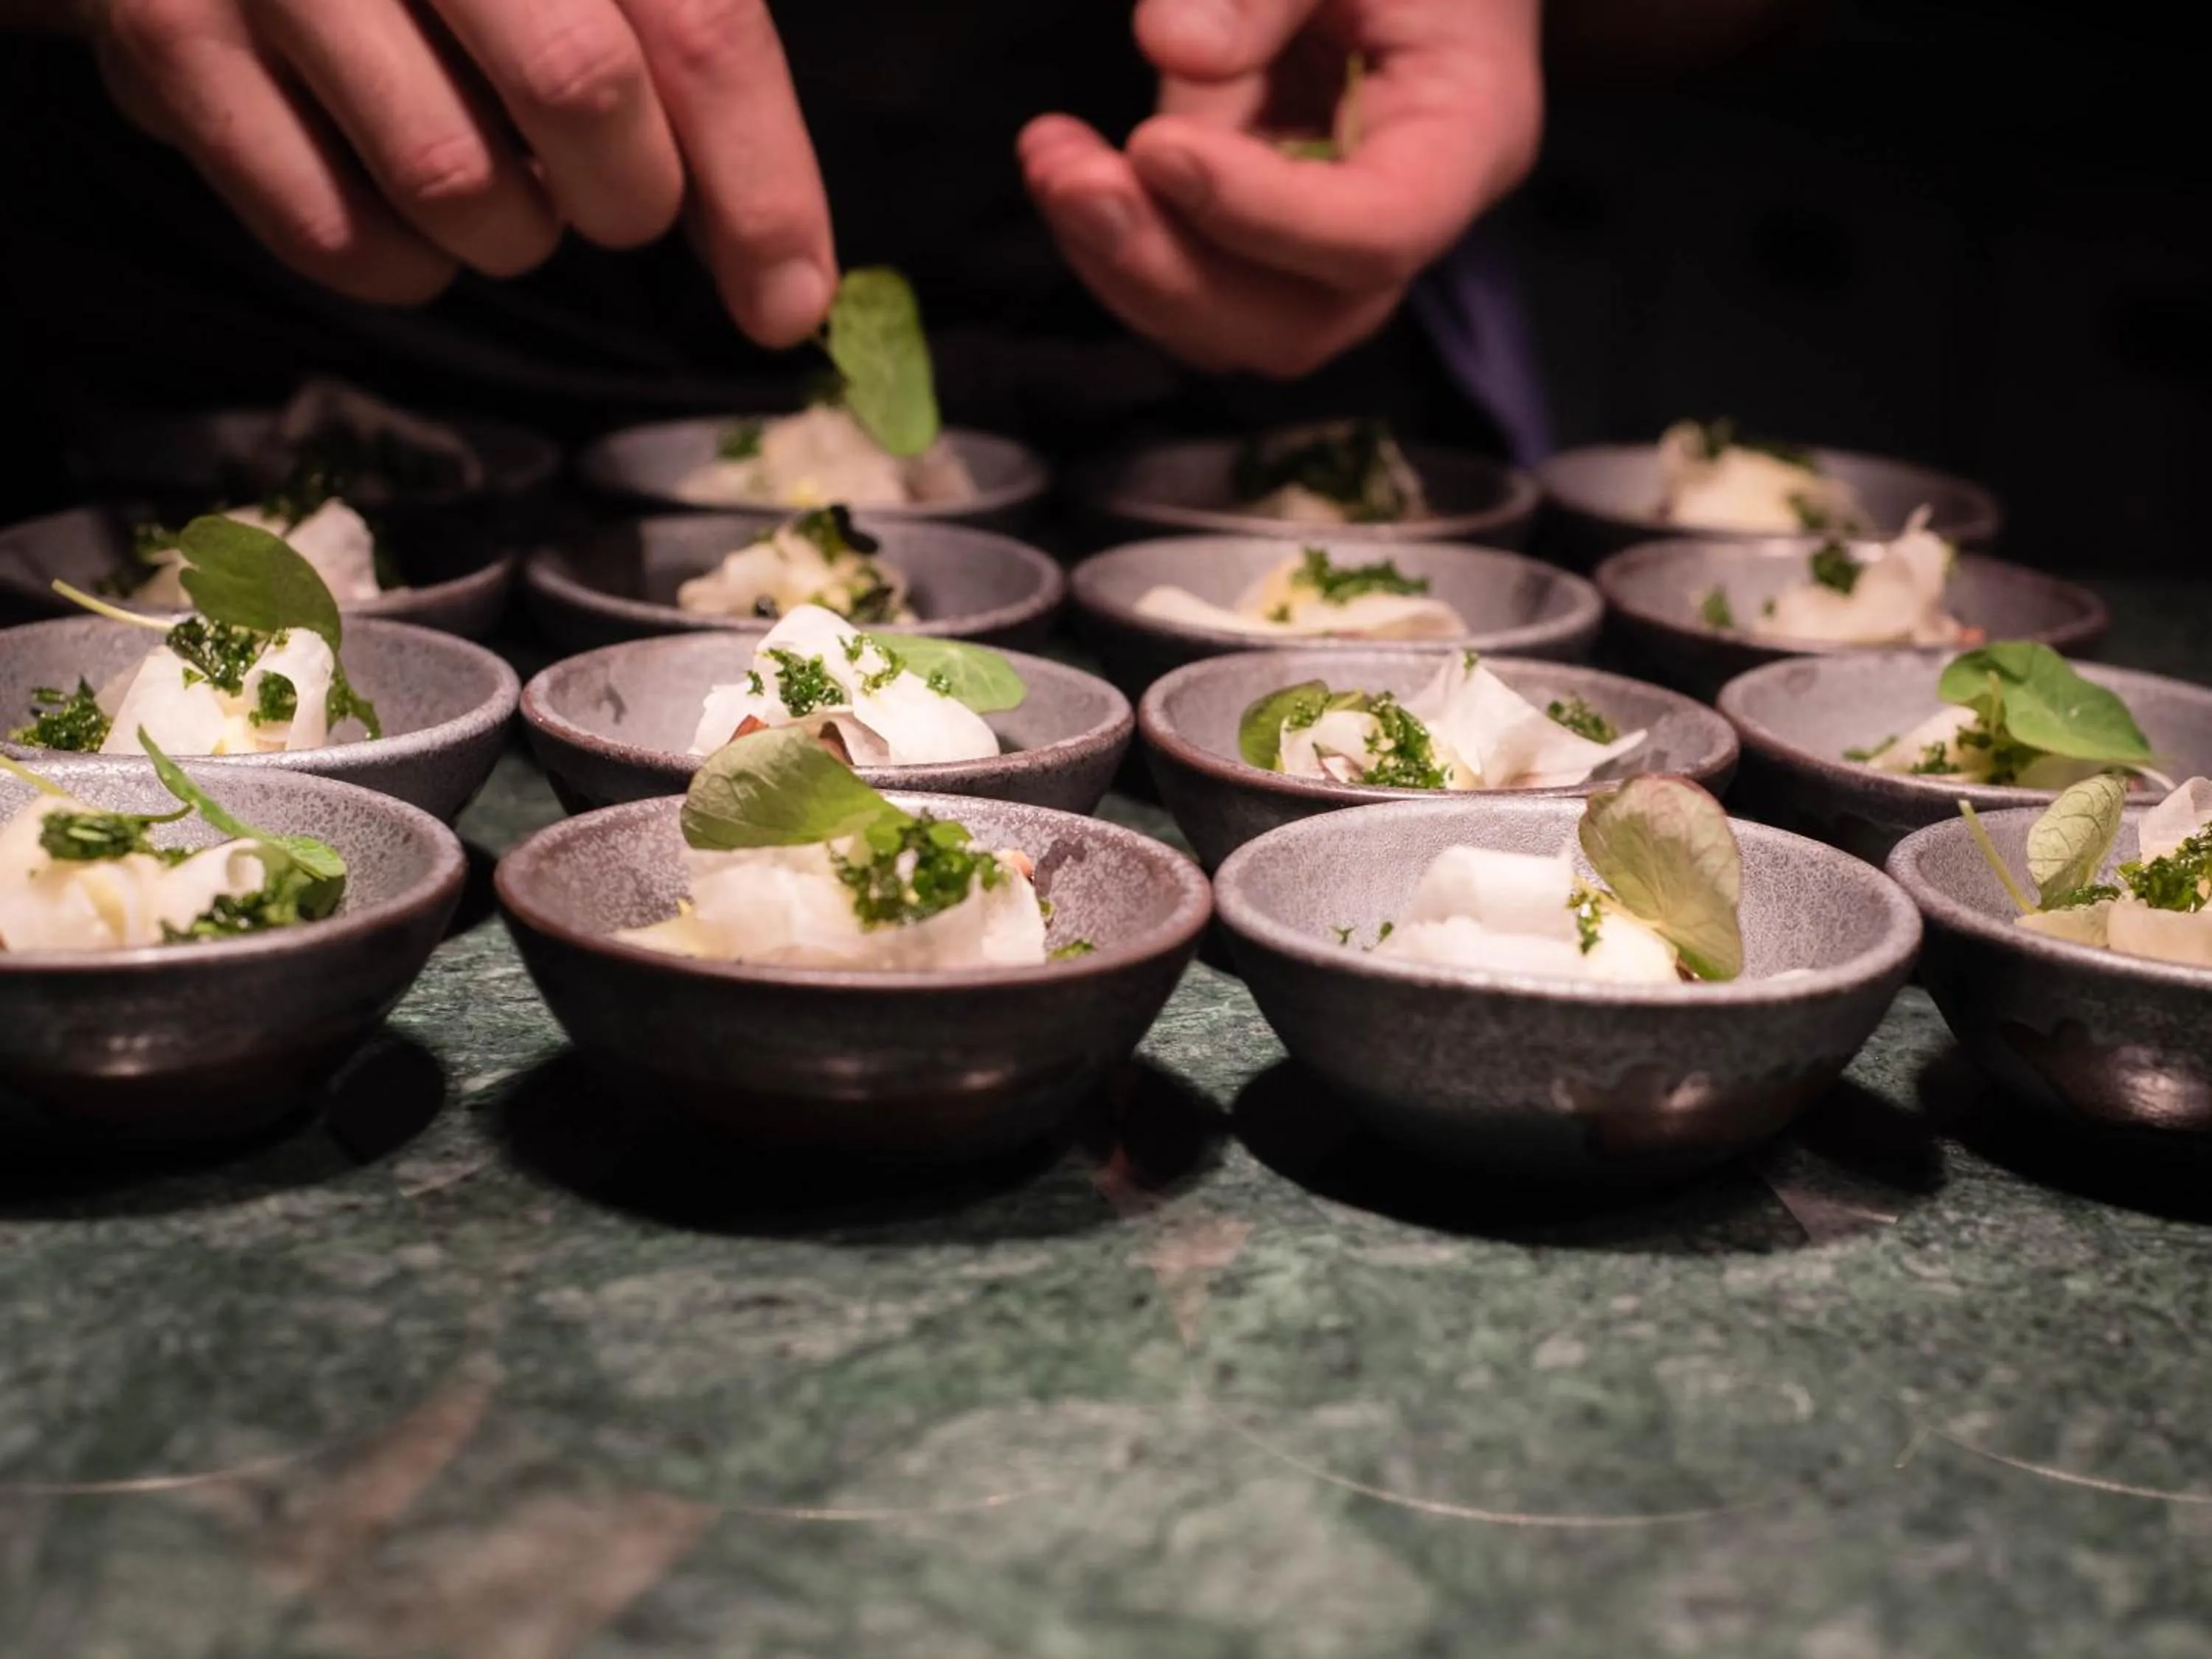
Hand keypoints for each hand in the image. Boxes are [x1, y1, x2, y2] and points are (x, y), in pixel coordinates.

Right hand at [81, 0, 835, 342]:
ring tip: (496, 169)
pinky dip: (406, 262)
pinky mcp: (174, 48)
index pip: (696, 25)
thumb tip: (785, 278)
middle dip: (629, 194)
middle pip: (582, 91)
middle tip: (615, 193)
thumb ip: (687, 49)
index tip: (789, 299)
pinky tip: (406, 200)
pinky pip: (337, 237)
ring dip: (514, 229)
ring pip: (457, 184)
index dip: (760, 182)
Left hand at [1020, 0, 1541, 378]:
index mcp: (1468, 133)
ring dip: (1126, 262)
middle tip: (1070, 178)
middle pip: (1301, 318)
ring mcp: (1335, 242)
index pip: (1381, 230)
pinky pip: (1196, 286)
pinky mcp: (1271, 237)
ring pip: (1236, 325)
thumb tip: (1172, 46)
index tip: (1155, 144)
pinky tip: (1066, 167)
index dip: (1263, 213)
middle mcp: (1412, 215)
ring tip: (1051, 160)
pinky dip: (1119, 244)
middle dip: (1171, 268)